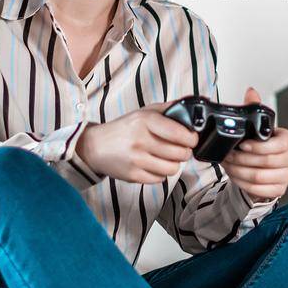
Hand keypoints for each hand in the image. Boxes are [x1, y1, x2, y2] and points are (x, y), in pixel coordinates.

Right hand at [76, 104, 197, 183]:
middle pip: (180, 153)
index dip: (192, 138)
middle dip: (184, 151)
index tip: (191, 138)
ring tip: (167, 158)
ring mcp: (137, 160)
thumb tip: (189, 110)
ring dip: (174, 164)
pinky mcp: (133, 176)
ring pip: (173, 168)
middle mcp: (141, 141)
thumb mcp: (143, 112)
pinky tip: (154, 165)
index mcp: (145, 121)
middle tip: (180, 149)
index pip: (180, 133)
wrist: (95, 146)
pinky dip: (160, 173)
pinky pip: (160, 179)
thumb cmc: (123, 129)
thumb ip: (167, 109)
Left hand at [220, 87, 287, 201]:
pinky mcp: (280, 189)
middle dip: (242, 159)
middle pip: (266, 162)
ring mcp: (287, 176)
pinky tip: (235, 176)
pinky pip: (259, 189)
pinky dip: (243, 183)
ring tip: (228, 165)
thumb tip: (251, 92)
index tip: (242, 144)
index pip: (278, 145)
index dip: (258, 147)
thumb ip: (254, 108)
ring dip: (239, 171)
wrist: (264, 168)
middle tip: (227, 156)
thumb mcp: (258, 127)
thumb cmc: (261, 146)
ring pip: (260, 177)